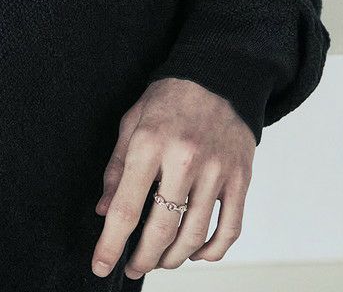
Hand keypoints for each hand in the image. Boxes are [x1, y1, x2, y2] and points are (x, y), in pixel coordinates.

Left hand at [91, 77, 255, 279]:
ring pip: (195, 235)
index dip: (111, 243)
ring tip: (160, 261)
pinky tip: (196, 253)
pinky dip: (212, 251)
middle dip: (143, 258)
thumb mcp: (132, 122)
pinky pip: (230, 229)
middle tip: (133, 266)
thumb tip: (105, 211)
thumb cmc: (169, 98)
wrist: (217, 75)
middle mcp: (184, 159)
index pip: (126, 207)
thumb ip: (117, 168)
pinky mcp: (240, 177)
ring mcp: (216, 170)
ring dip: (174, 258)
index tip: (102, 265)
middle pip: (162, 229)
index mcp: (150, 143)